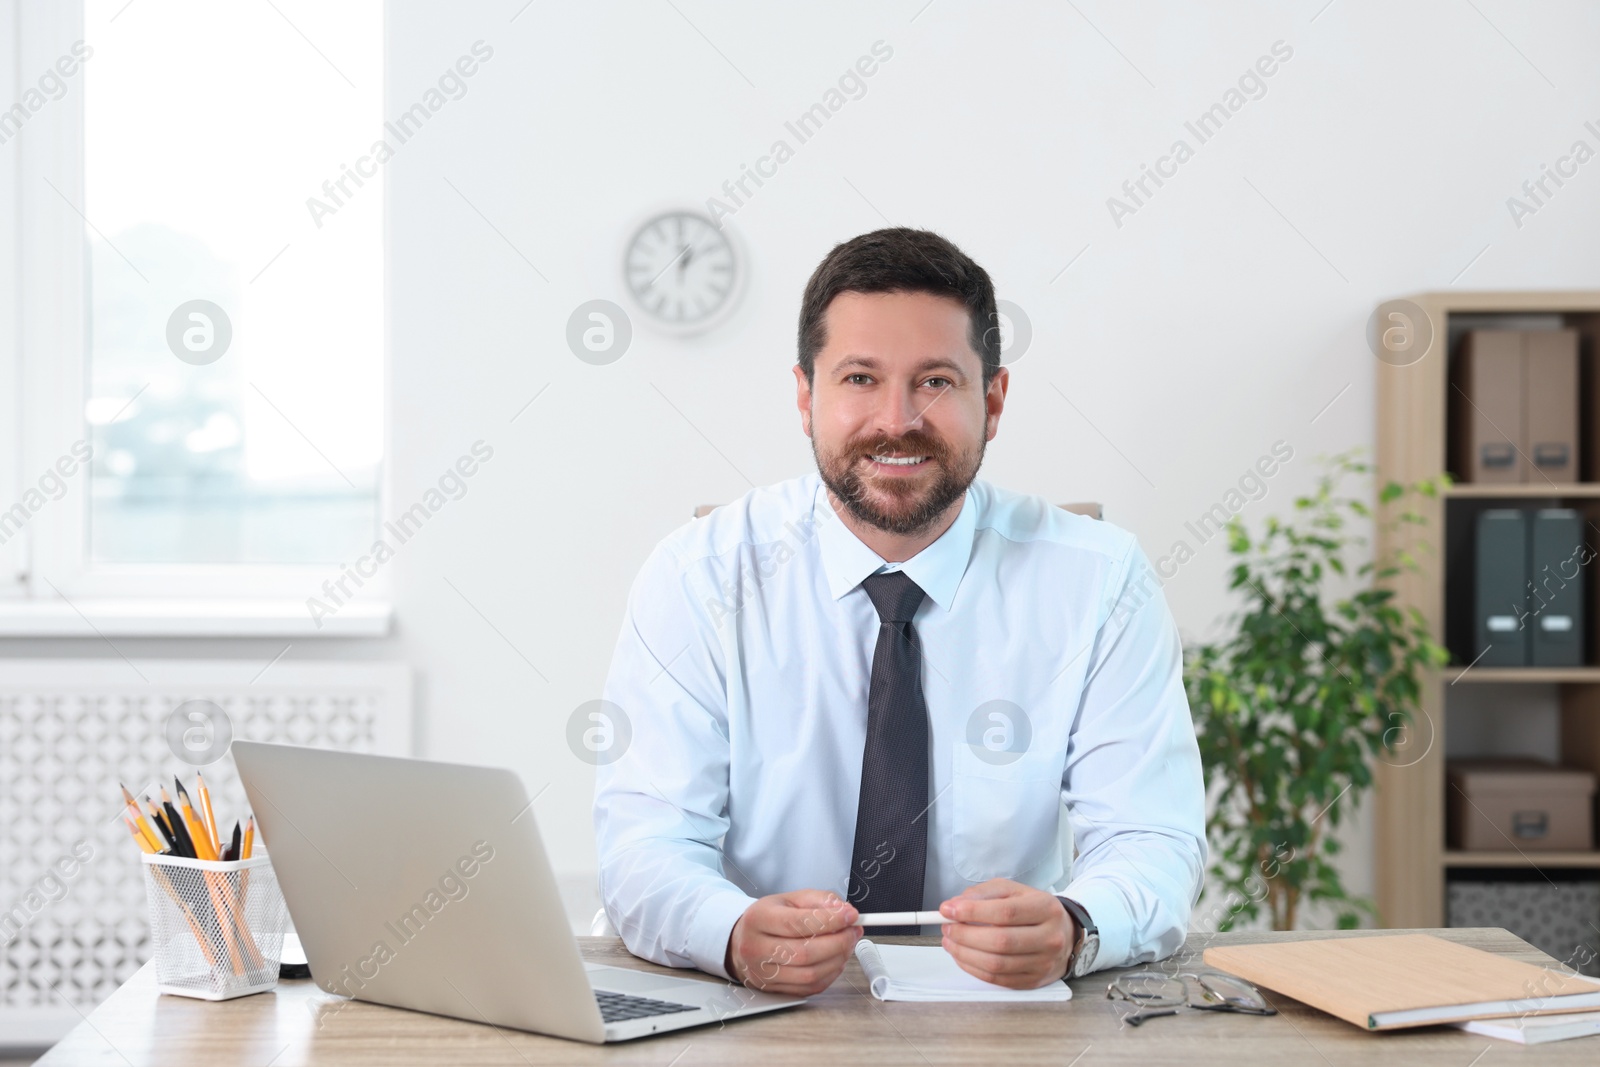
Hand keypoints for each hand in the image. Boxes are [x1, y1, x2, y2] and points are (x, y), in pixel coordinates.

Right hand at [724, 889, 862, 995]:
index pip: (797, 923)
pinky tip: (836, 960)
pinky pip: (810, 988)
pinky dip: (830, 975)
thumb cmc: (768, 919)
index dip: (829, 920)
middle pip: (805, 953)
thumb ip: (819, 900)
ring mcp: (763, 974)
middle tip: (854, 931)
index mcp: (758, 919)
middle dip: (838, 942)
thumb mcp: (789, 899)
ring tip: (847, 944)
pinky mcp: (774, 990)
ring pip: (810, 974)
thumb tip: (844, 911)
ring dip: (838, 960)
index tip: (851, 915)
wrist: (741, 941)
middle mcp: (757, 949)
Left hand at [938, 879, 1075, 988]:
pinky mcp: (1033, 981)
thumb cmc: (1032, 909)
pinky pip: (997, 979)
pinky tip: (962, 956)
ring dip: (965, 954)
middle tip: (946, 927)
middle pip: (1001, 941)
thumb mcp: (1012, 891)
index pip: (1006, 912)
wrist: (1064, 933)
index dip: (973, 912)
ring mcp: (1043, 963)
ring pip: (997, 964)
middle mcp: (1049, 938)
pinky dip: (973, 968)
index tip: (948, 910)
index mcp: (1045, 908)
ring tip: (950, 942)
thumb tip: (954, 906)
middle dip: (965, 935)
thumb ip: (983, 894)